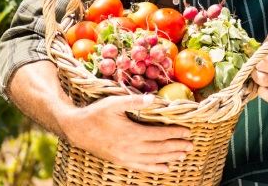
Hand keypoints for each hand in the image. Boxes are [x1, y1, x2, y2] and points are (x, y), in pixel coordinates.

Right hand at [60, 93, 191, 172]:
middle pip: (159, 149)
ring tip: (183, 155)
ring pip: (152, 159)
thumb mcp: (113, 103)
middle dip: (176, 146)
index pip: (158, 134)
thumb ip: (134, 100)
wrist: (76, 130)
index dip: (174, 133)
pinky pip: (142, 167)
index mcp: (131, 133)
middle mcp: (130, 148)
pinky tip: (166, 168)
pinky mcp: (120, 161)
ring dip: (169, 157)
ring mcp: (125, 157)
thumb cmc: (95, 114)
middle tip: (190, 145)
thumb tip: (153, 99)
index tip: (186, 131)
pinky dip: (155, 168)